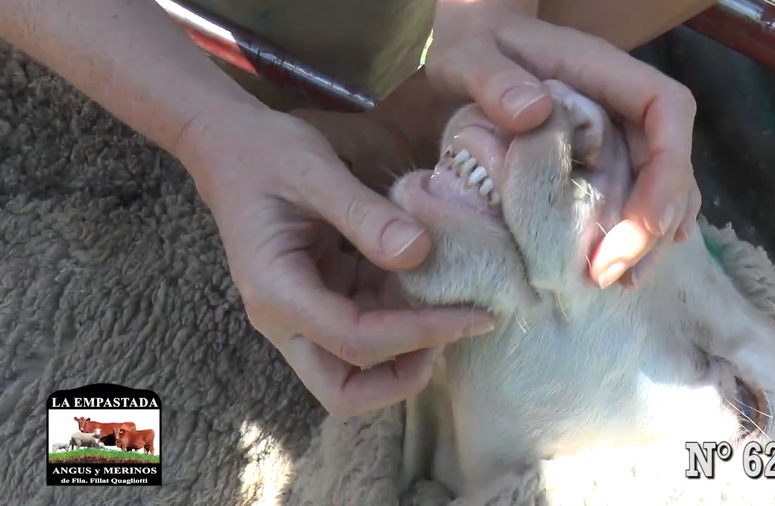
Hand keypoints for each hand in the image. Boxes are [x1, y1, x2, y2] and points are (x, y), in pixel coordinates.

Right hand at [178, 101, 495, 416]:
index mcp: (277, 291)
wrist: (228, 147)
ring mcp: (301, 315)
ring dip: (408, 349)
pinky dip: (401, 318)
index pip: (354, 341)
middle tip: (454, 332)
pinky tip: (430, 282)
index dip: (418, 334)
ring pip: (356, 369)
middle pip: (344, 391)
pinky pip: (364, 331)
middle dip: (404, 376)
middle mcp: (285, 318)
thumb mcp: (316, 171)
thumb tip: (420, 252)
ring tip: (453, 304)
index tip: (472, 313)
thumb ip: (365, 214)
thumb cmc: (266, 154)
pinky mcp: (320, 301)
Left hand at [426, 0, 700, 288]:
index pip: (667, 111)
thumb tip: (534, 112)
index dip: (669, 169)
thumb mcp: (470, 54)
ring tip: (616, 282)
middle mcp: (623, 103)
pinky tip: (615, 269)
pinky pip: (630, 196)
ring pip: (658, 187)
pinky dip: (628, 233)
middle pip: (669, 163)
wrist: (474, 42)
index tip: (646, 223)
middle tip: (608, 275)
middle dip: (652, 224)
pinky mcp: (600, 158)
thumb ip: (493, 78)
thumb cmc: (475, 41)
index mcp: (606, 71)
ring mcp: (616, 133)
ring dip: (647, 239)